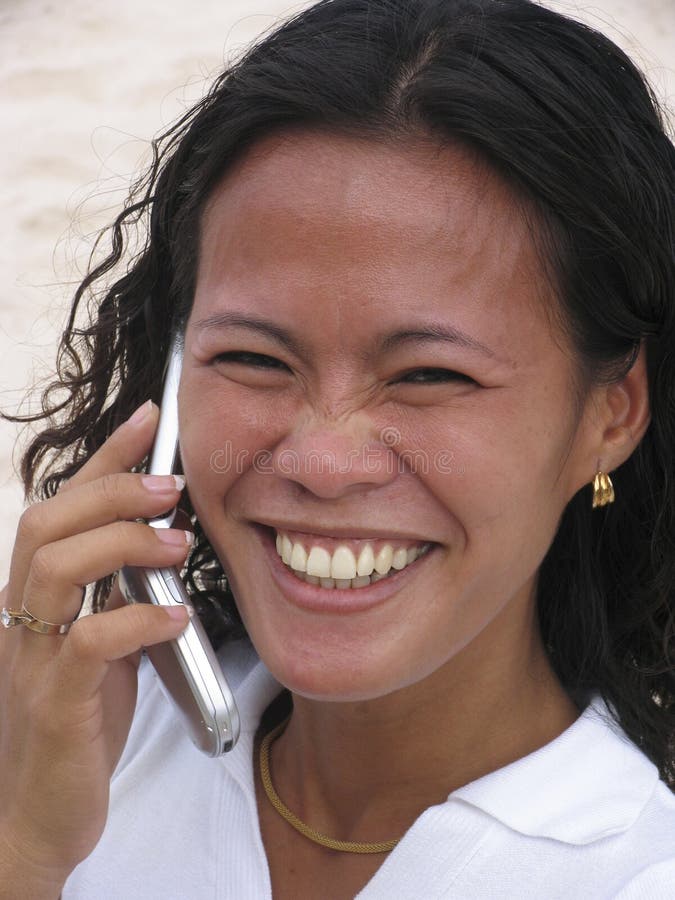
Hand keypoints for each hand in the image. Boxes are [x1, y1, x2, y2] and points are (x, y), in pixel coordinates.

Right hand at [0, 401, 192, 894]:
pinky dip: (138, 619)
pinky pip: (89, 644)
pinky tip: (177, 615)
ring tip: (179, 546)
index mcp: (37, 596)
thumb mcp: (106, 643)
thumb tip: (164, 538)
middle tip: (173, 489)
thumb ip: (120, 592)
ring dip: (123, 543)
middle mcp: (23, 617)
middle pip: (46, 523)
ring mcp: (33, 659)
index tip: (151, 420)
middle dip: (112, 491)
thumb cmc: (79, 722)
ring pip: (54, 568)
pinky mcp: (55, 705)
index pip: (63, 506)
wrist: (38, 814)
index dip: (105, 458)